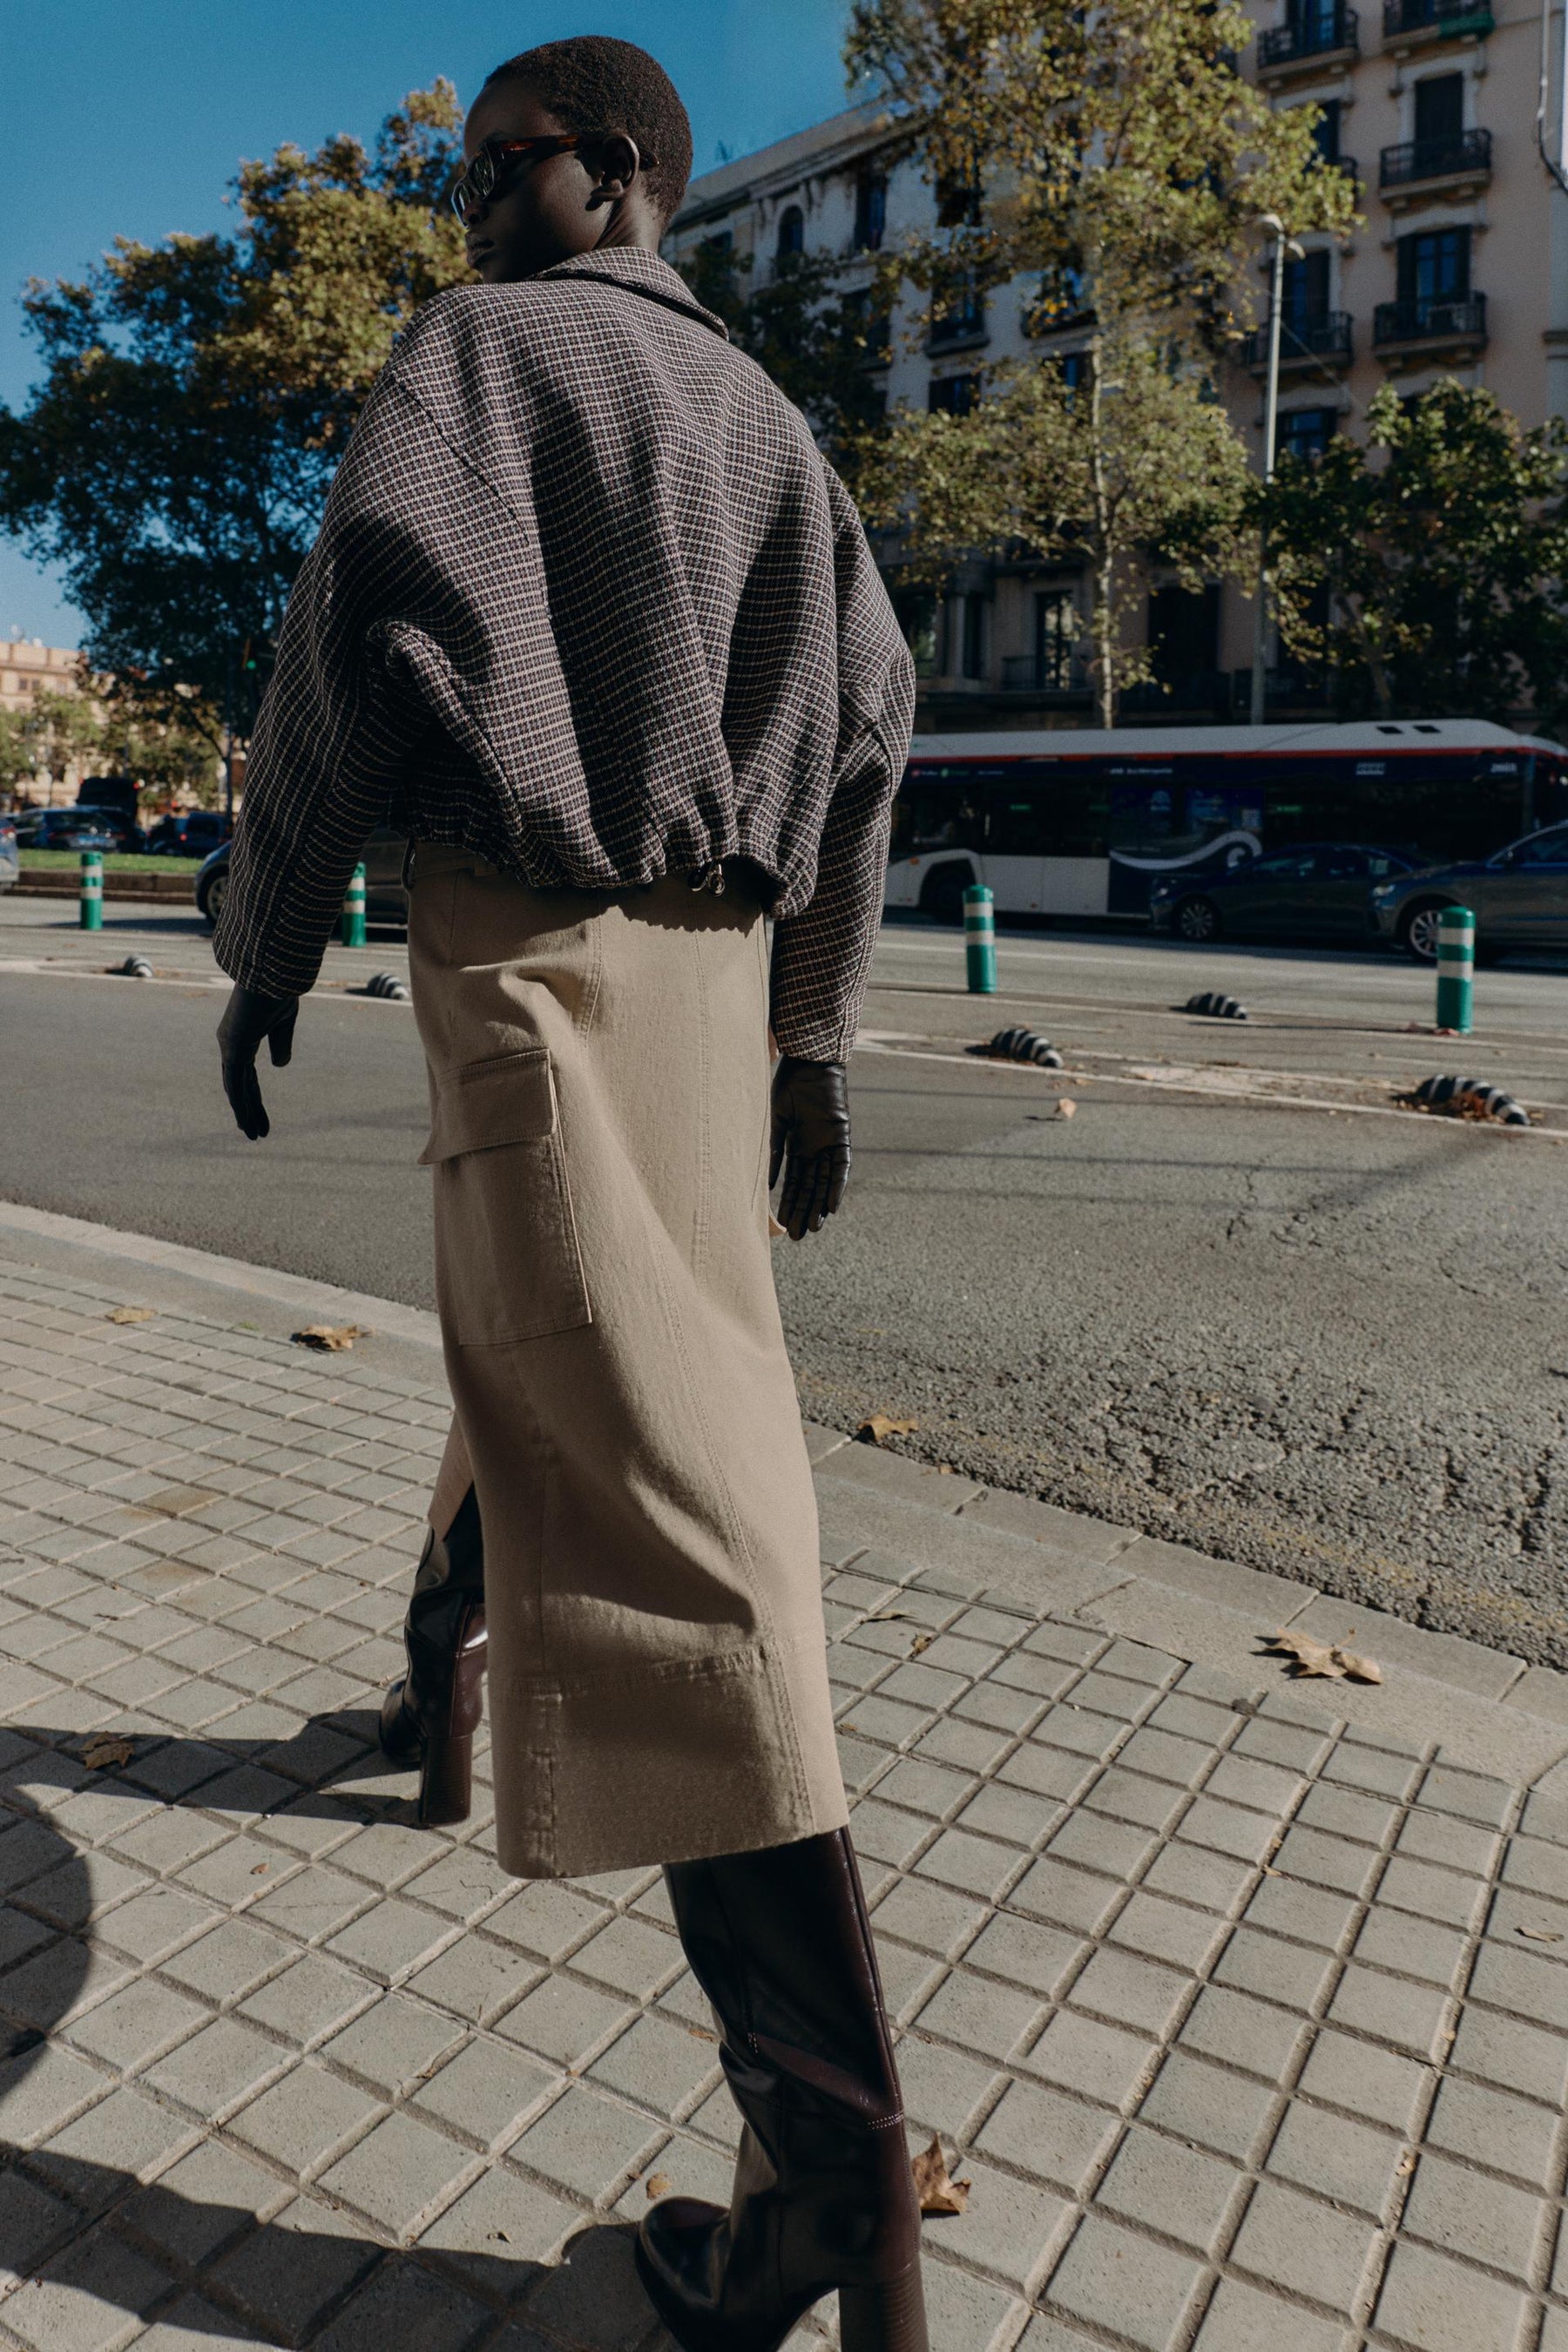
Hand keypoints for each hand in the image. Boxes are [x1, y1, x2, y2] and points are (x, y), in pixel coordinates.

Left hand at [218, 984, 298, 1140]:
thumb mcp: (284, 1022)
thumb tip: (278, 1066)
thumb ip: (281, 1044)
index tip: (260, 1116)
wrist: (271, 974)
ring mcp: (229, 1047)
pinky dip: (240, 1104)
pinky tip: (245, 1121)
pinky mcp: (233, 1048)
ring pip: (236, 1089)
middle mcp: (231, 1045)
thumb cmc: (277, 990)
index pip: (247, 1076)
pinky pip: (235, 1083)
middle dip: (249, 1111)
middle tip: (256, 1133)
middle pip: (240, 1086)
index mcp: (242, 1038)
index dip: (254, 1097)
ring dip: (245, 1114)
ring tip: (253, 1136)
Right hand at [769, 1056, 850, 1239]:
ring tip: (812, 1229)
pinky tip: (832, 1206)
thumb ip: (773, 1148)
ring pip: (823, 1182)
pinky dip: (837, 1185)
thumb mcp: (775, 1120)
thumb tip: (763, 1177)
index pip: (794, 1180)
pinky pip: (841, 1166)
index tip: (781, 1223)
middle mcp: (813, 1147)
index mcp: (796, 1143)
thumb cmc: (788, 1083)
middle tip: (795, 1237)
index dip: (788, 1201)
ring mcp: (828, 1143)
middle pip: (809, 1186)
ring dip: (818, 1205)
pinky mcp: (841, 1136)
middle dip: (802, 1210)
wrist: (809, 1062)